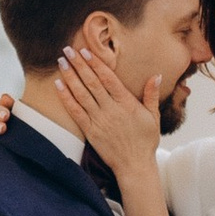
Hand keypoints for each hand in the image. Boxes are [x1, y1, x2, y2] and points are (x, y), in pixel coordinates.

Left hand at [52, 37, 161, 188]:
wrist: (135, 166)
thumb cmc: (146, 141)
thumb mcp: (154, 117)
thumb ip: (152, 95)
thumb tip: (156, 75)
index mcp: (126, 104)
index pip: (108, 79)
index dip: (95, 64)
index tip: (85, 51)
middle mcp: (111, 110)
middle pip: (91, 82)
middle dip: (78, 64)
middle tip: (67, 49)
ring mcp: (99, 121)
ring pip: (81, 94)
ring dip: (70, 77)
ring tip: (61, 62)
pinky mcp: (90, 131)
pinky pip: (75, 112)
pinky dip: (66, 98)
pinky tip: (58, 85)